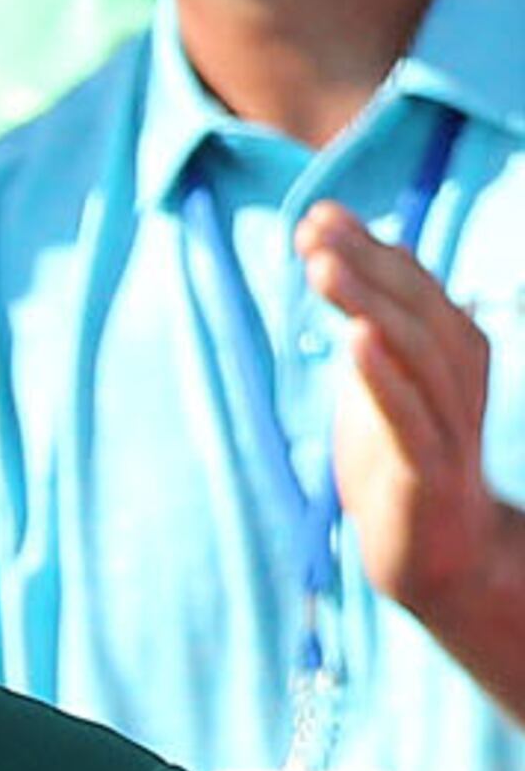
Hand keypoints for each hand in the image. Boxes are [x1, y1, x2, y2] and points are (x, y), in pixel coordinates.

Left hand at [303, 202, 520, 636]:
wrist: (439, 556)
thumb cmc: (402, 468)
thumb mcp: (379, 392)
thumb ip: (370, 336)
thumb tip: (351, 272)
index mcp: (448, 349)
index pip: (408, 284)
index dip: (366, 247)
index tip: (318, 214)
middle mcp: (457, 372)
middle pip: (410, 304)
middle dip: (361, 261)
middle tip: (313, 226)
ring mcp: (447, 418)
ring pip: (411, 348)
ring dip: (367, 302)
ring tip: (323, 265)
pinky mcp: (429, 467)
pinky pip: (408, 413)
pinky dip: (382, 376)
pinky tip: (355, 341)